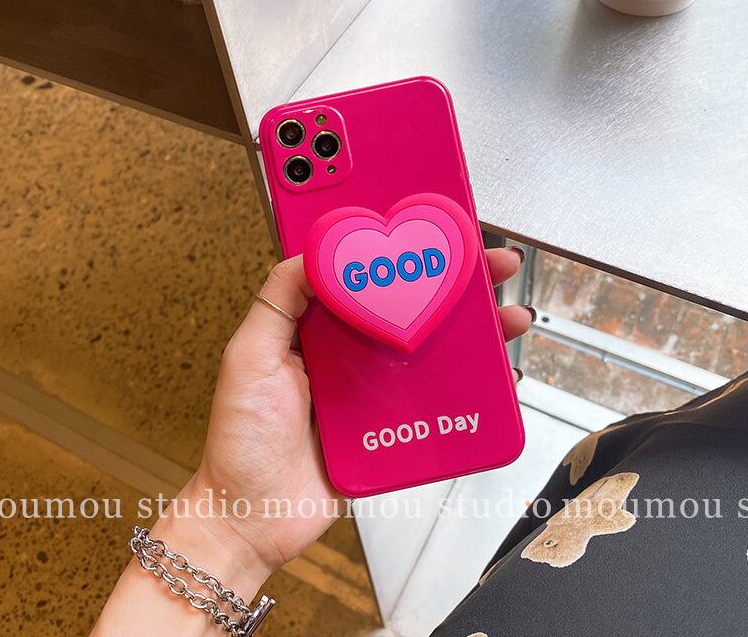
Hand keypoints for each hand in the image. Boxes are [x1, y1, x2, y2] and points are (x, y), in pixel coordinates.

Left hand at [188, 247, 532, 577]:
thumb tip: (313, 249)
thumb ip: (277, 301)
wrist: (256, 516)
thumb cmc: (241, 439)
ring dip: (474, 328)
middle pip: (412, 305)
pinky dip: (472, 384)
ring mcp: (376, 387)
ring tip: (506, 315)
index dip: (401, 249)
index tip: (432, 229)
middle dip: (455, 281)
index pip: (366, 275)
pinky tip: (495, 375)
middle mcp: (351, 351)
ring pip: (433, 346)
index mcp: (317, 326)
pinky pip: (438, 398)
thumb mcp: (249, 356)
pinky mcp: (394, 424)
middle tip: (489, 263)